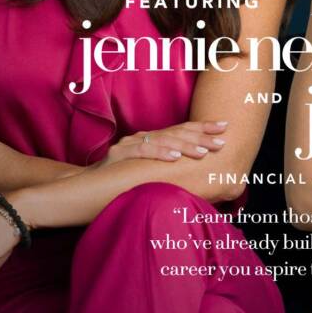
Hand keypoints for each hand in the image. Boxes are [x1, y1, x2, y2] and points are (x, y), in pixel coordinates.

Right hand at [93, 120, 227, 167]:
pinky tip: (175, 158)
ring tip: (204, 151)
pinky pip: (143, 150)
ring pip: (164, 140)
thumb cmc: (122, 180)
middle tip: (222, 141)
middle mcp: (143, 136)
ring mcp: (130, 143)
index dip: (204, 127)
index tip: (225, 127)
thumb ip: (170, 169)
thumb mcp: (150, 172)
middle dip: (202, 136)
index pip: (183, 129)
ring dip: (186, 146)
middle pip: (177, 132)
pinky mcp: (119, 154)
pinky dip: (161, 153)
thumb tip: (199, 173)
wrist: (86, 185)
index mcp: (153, 139)